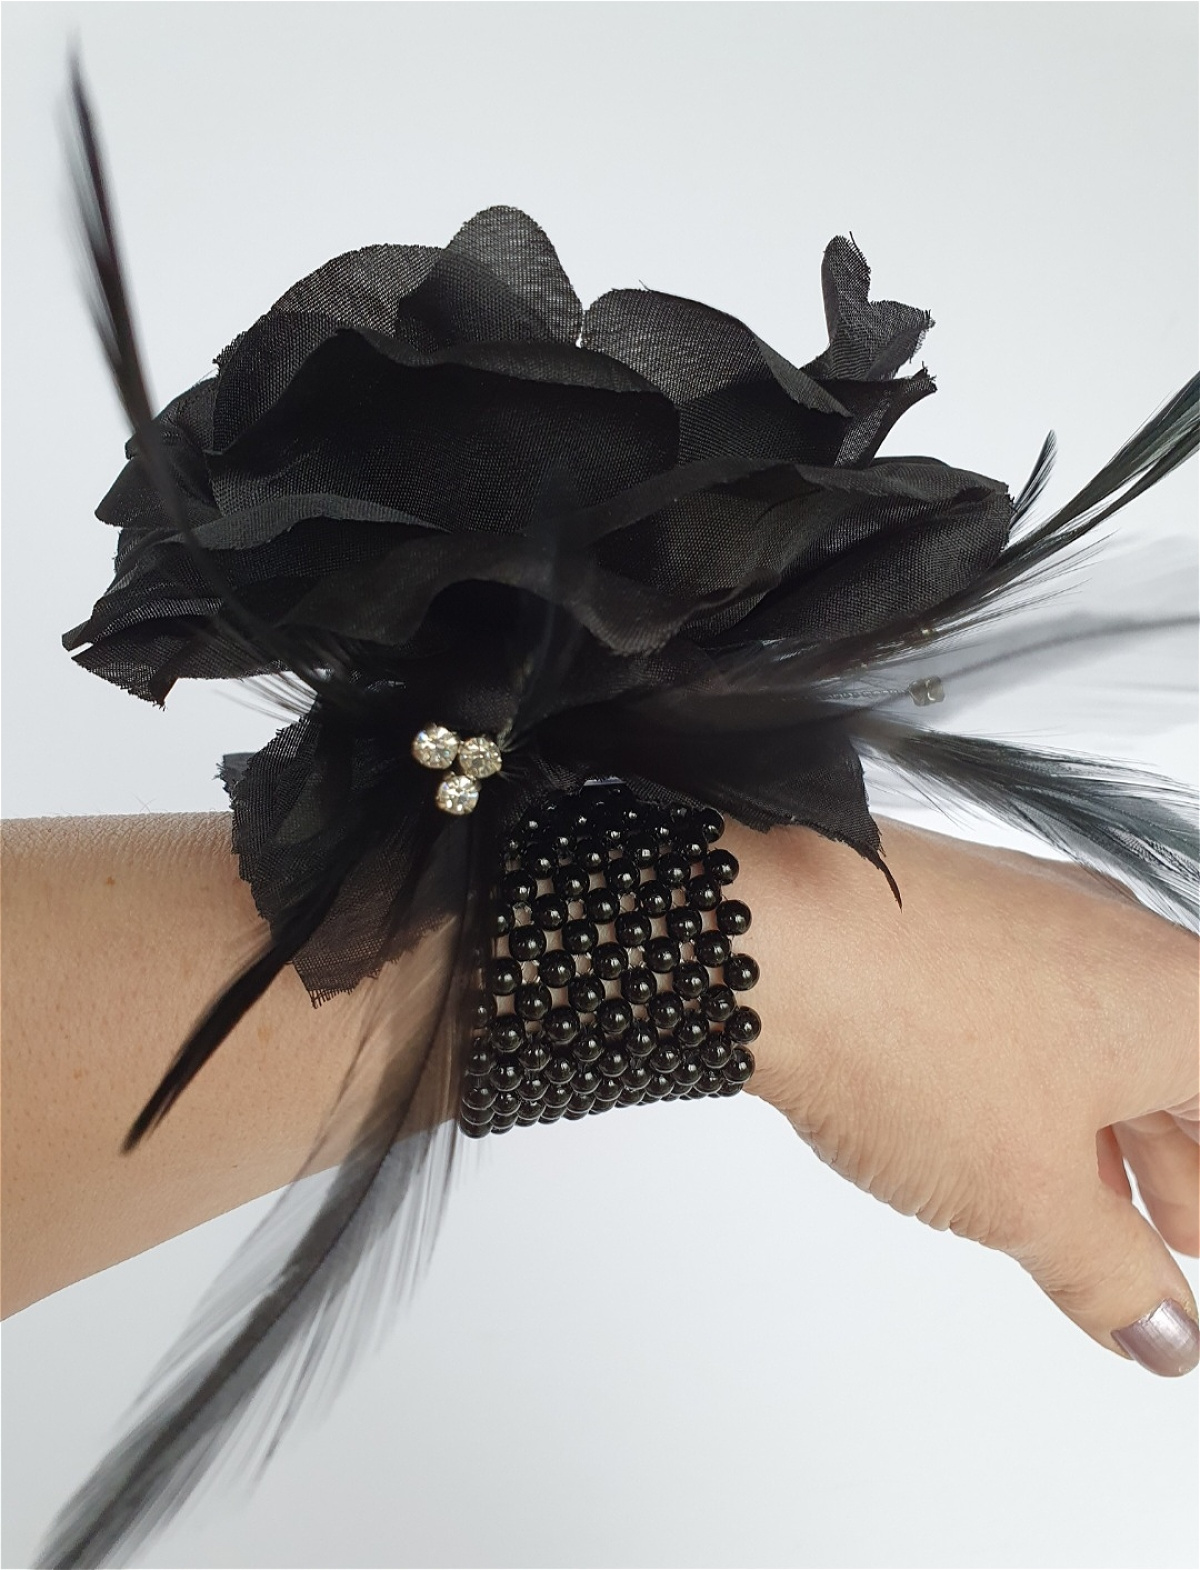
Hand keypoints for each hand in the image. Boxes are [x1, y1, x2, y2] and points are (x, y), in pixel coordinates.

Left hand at [727, 815, 1199, 1375]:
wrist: (771, 930)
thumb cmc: (915, 1046)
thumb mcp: (1028, 1196)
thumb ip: (1112, 1273)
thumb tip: (1166, 1332)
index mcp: (1178, 1000)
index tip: (1188, 1247)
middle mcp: (1118, 935)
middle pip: (1175, 1064)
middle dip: (1174, 1164)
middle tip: (1167, 1242)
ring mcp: (1033, 905)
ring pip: (1098, 1030)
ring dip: (1103, 1127)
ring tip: (1084, 1204)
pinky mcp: (956, 899)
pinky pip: (1028, 996)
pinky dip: (1034, 1074)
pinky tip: (994, 1126)